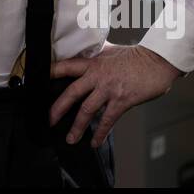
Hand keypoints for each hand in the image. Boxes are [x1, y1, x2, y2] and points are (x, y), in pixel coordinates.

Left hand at [48, 41, 183, 147]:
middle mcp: (98, 76)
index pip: (66, 66)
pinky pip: (107, 120)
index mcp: (93, 63)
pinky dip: (100, 133)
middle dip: (57, 108)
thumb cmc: (136, 56)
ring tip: (70, 138)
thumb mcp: (111, 50)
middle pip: (71, 92)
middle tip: (48, 120)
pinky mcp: (122, 100)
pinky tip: (95, 142)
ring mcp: (109, 89)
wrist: (157, 61)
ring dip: (77, 126)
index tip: (35, 80)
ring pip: (87, 110)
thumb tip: (86, 50)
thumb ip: (96, 53)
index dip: (50, 72)